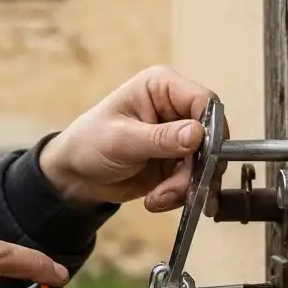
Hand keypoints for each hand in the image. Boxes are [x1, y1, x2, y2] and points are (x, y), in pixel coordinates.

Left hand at [39, 65, 227, 210]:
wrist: (76, 176)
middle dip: (198, 168)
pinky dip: (180, 194)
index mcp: (162, 87)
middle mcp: (176, 108)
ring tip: (160, 198)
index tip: (205, 156)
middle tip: (182, 191)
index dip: (211, 128)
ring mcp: (179, 136)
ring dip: (187, 186)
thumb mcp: (122, 140)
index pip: (203, 100)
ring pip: (205, 162)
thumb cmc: (89, 142)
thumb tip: (197, 134)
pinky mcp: (178, 161)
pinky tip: (157, 200)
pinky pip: (194, 179)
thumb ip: (160, 138)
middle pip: (211, 136)